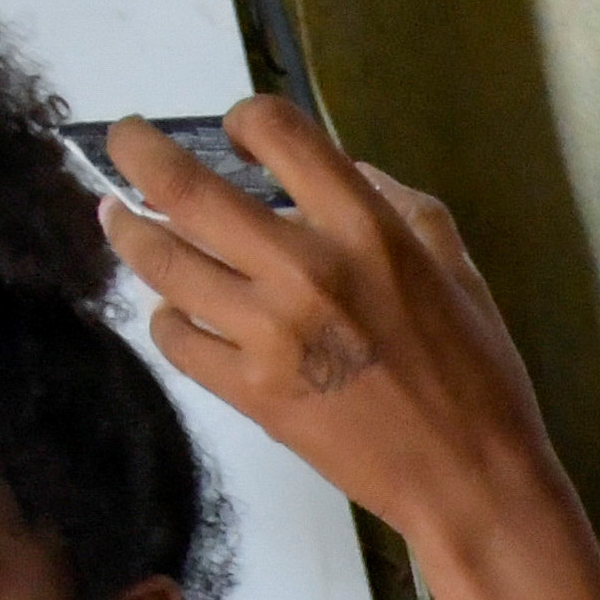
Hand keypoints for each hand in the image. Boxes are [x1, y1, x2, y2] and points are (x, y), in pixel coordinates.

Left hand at [90, 98, 599, 599]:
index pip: (275, 130)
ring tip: (119, 218)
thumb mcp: (460, 273)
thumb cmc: (480, 377)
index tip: (238, 135)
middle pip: (182, 186)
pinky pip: (177, 339)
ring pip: (161, 262)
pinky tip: (176, 311)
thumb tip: (348, 172)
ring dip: (128, 230)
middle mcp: (305, 268)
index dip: (244, 118)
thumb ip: (402, 210)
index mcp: (365, 228)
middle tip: (123, 141)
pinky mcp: (250, 391)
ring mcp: (268, 333)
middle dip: (135, 150)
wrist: (470, 481)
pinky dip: (166, 318)